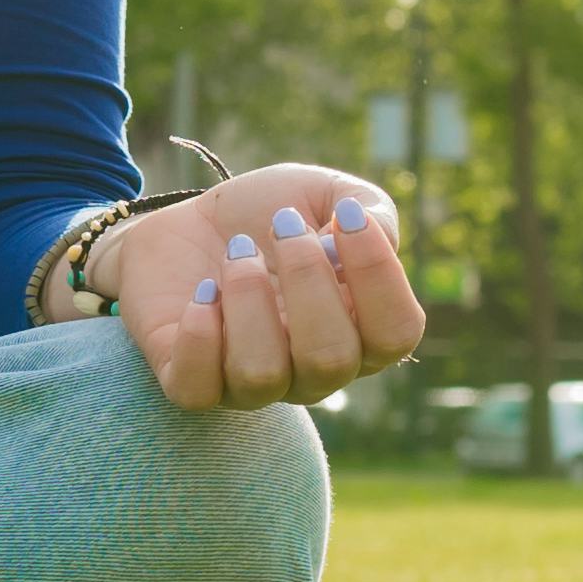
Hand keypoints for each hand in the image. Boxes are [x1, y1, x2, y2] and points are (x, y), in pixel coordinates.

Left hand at [96, 161, 424, 412]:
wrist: (186, 222)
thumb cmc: (265, 215)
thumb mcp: (324, 193)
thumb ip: (369, 210)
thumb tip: (364, 233)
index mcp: (361, 330)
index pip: (396, 333)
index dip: (377, 274)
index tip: (345, 216)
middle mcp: (315, 371)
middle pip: (333, 358)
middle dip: (306, 278)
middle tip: (281, 225)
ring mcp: (255, 386)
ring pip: (263, 374)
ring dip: (249, 297)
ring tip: (236, 253)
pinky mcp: (195, 386)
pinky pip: (199, 388)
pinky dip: (200, 333)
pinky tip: (202, 291)